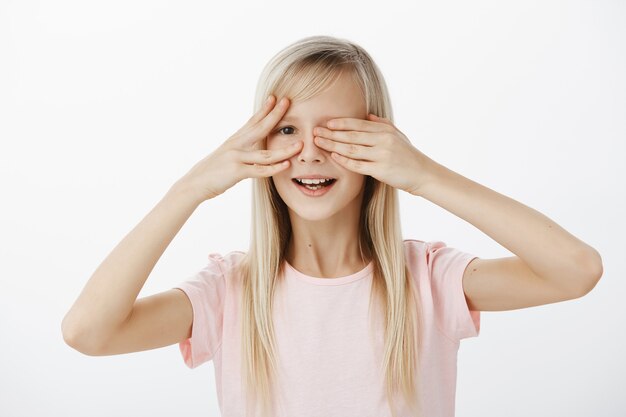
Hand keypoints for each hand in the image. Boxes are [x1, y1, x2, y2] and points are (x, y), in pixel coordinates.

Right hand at [176, 96, 301, 202]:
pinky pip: (259, 170)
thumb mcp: (226, 155)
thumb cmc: (213, 171)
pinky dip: (274, 168)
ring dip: (285, 150)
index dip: (264, 109)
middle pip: (260, 128)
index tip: (275, 97)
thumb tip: (250, 144)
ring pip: (266, 154)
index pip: (252, 121)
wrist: (195, 183)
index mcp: (235, 140)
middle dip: (275, 115)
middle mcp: (236, 145)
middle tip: (288, 101)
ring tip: (300, 144)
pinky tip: (287, 165)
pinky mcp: (237, 172)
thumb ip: (240, 148)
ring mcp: (237, 157)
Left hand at [312, 114, 435, 195]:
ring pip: (352, 149)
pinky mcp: (381, 170)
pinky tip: (333, 156)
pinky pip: (358, 165)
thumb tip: (367, 115)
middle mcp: (383, 141)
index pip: (359, 124)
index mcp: (385, 131)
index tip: (327, 123)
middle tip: (315, 131)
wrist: (422, 174)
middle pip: (351, 136)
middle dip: (331, 133)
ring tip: (319, 142)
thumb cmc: (408, 155)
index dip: (341, 123)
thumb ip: (382, 124)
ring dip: (333, 145)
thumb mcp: (398, 135)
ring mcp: (382, 155)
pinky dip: (344, 160)